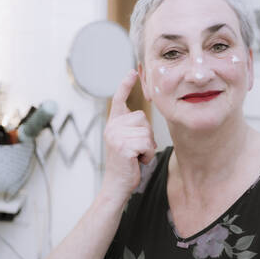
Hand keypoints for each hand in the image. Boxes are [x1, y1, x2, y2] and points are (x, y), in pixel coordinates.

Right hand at [101, 69, 156, 203]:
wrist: (116, 186)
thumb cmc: (126, 165)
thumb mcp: (126, 142)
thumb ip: (131, 128)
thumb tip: (143, 117)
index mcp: (113, 124)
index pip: (119, 100)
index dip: (126, 85)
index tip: (132, 71)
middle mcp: (112, 127)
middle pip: (142, 118)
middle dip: (146, 135)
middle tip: (136, 150)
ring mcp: (116, 136)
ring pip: (146, 132)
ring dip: (147, 147)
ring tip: (136, 156)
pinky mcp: (123, 146)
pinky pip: (146, 143)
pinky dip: (147, 155)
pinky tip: (137, 161)